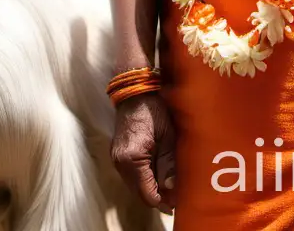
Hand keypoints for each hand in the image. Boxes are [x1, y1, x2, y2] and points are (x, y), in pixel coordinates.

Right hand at [111, 93, 177, 213]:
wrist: (135, 91)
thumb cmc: (154, 108)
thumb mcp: (168, 135)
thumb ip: (169, 163)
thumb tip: (171, 188)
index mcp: (132, 158)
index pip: (146, 192)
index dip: (162, 200)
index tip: (177, 202)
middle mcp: (120, 163)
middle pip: (139, 192)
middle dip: (158, 196)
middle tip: (177, 198)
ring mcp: (117, 159)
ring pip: (135, 185)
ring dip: (151, 188)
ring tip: (171, 188)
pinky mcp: (119, 154)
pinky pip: (132, 175)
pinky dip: (145, 178)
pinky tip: (159, 176)